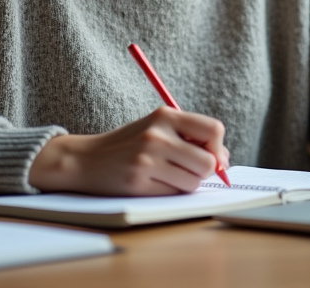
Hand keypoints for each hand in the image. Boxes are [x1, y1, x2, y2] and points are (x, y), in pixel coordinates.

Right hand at [28, 106, 229, 195]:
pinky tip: (153, 183)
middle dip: (205, 172)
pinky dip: (170, 192)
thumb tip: (224, 160)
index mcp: (165, 115)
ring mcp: (147, 159)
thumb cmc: (129, 144)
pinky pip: (173, 193)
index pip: (214, 130)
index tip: (211, 156)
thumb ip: (190, 137)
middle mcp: (157, 135)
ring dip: (187, 183)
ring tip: (168, 175)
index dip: (218, 147)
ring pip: (193, 182)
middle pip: (208, 162)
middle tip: (190, 170)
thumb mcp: (158, 128)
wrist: (85, 159)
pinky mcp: (138, 182)